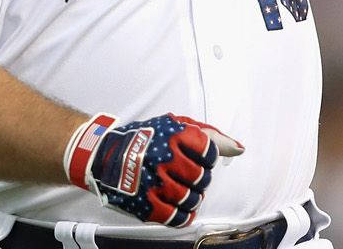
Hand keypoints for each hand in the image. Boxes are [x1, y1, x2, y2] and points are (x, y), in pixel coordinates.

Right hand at [64, 112, 244, 226]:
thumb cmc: (146, 138)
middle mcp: (163, 158)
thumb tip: (238, 149)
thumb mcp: (176, 126)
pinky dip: (182, 215)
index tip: (200, 158)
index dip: (208, 158)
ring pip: (191, 198)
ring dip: (192, 197)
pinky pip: (174, 217)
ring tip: (183, 189)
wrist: (105, 154)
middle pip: (202, 178)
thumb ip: (210, 135)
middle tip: (189, 174)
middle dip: (200, 178)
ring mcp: (153, 182)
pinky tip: (180, 208)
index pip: (209, 152)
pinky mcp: (144, 203)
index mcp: (172, 136)